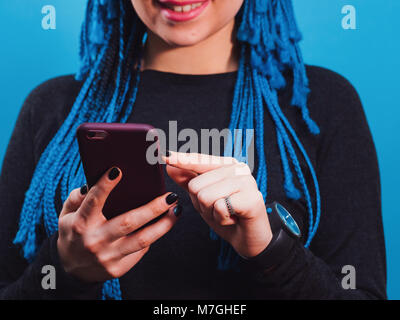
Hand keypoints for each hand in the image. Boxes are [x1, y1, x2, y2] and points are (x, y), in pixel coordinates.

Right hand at [57, 167, 180, 281]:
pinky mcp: (118, 268)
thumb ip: (77, 197)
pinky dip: (154, 236)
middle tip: (170, 196)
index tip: (118, 170)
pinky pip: (140, 250)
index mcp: (80, 224)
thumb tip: (92, 183)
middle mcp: (95, 241)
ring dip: (163, 225)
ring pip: (141, 240)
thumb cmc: (73, 233)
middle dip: (152, 208)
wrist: (72, 269)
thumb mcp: (66, 215)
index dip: (105, 186)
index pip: (93, 202)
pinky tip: (164, 224)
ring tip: (176, 210)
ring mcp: (107, 256)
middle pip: (128, 222)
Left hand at [164, 152, 271, 257]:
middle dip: (202, 204)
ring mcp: (247, 181)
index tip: (164, 155)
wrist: (249, 239)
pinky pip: (220, 207)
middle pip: (196, 185)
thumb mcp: (203, 198)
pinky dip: (222, 219)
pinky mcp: (252, 198)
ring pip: (206, 196)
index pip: (200, 160)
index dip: (182, 160)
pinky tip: (234, 219)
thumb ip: (188, 181)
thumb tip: (170, 166)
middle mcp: (238, 168)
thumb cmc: (227, 216)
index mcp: (227, 165)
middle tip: (220, 209)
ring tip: (227, 214)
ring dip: (212, 212)